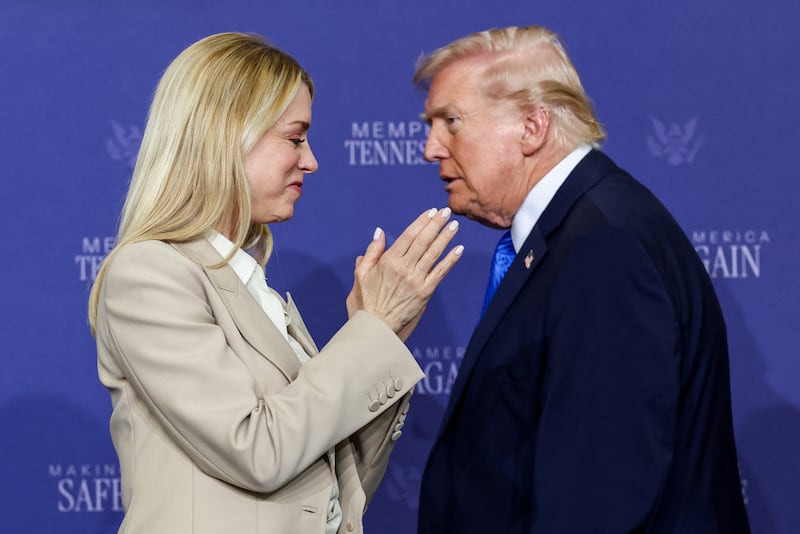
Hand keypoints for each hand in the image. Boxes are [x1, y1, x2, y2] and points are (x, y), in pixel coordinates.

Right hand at [346, 208, 463, 340]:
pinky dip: (450, 260)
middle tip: (446, 211)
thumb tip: (380, 232)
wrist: (375, 328)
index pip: (408, 236)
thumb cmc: (365, 302)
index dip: (421, 222)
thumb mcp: (361, 275)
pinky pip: (440, 273)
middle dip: (436, 224)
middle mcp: (404, 268)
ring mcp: (416, 280)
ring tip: (454, 225)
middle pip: (423, 241)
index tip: (430, 212)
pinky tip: (458, 249)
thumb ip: (372, 252)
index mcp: (388, 261)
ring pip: (433, 254)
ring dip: (445, 238)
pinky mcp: (425, 293)